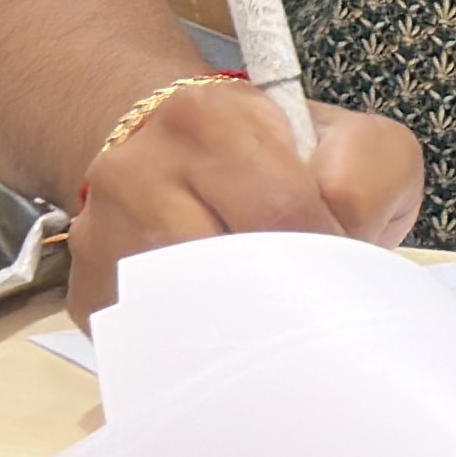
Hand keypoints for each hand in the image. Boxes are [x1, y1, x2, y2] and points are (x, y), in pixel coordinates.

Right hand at [65, 83, 429, 316]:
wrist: (173, 152)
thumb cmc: (275, 155)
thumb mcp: (347, 140)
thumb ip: (367, 177)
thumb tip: (344, 241)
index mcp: (207, 118)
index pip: (282, 210)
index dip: (329, 249)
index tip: (343, 259)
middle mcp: (136, 169)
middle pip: (227, 267)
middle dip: (284, 288)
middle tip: (311, 293)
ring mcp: (101, 232)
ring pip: (189, 308)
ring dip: (243, 318)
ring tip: (272, 304)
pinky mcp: (88, 288)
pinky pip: (151, 336)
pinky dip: (197, 338)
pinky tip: (223, 318)